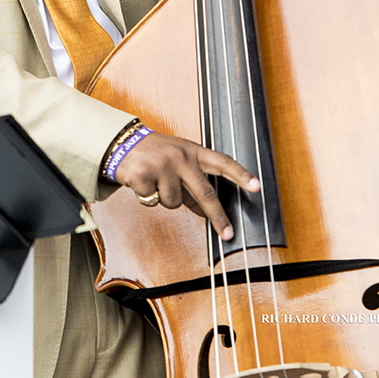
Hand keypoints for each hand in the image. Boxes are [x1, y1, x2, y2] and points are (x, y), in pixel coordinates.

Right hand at [112, 130, 259, 240]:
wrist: (121, 144)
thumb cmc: (155, 154)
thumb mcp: (178, 162)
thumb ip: (193, 183)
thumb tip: (206, 212)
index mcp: (193, 151)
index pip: (222, 162)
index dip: (241, 175)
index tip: (257, 187)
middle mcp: (180, 157)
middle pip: (205, 192)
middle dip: (218, 216)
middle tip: (228, 234)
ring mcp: (162, 165)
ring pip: (174, 202)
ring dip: (165, 199)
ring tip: (156, 182)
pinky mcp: (144, 175)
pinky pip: (153, 201)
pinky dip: (147, 197)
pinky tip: (142, 183)